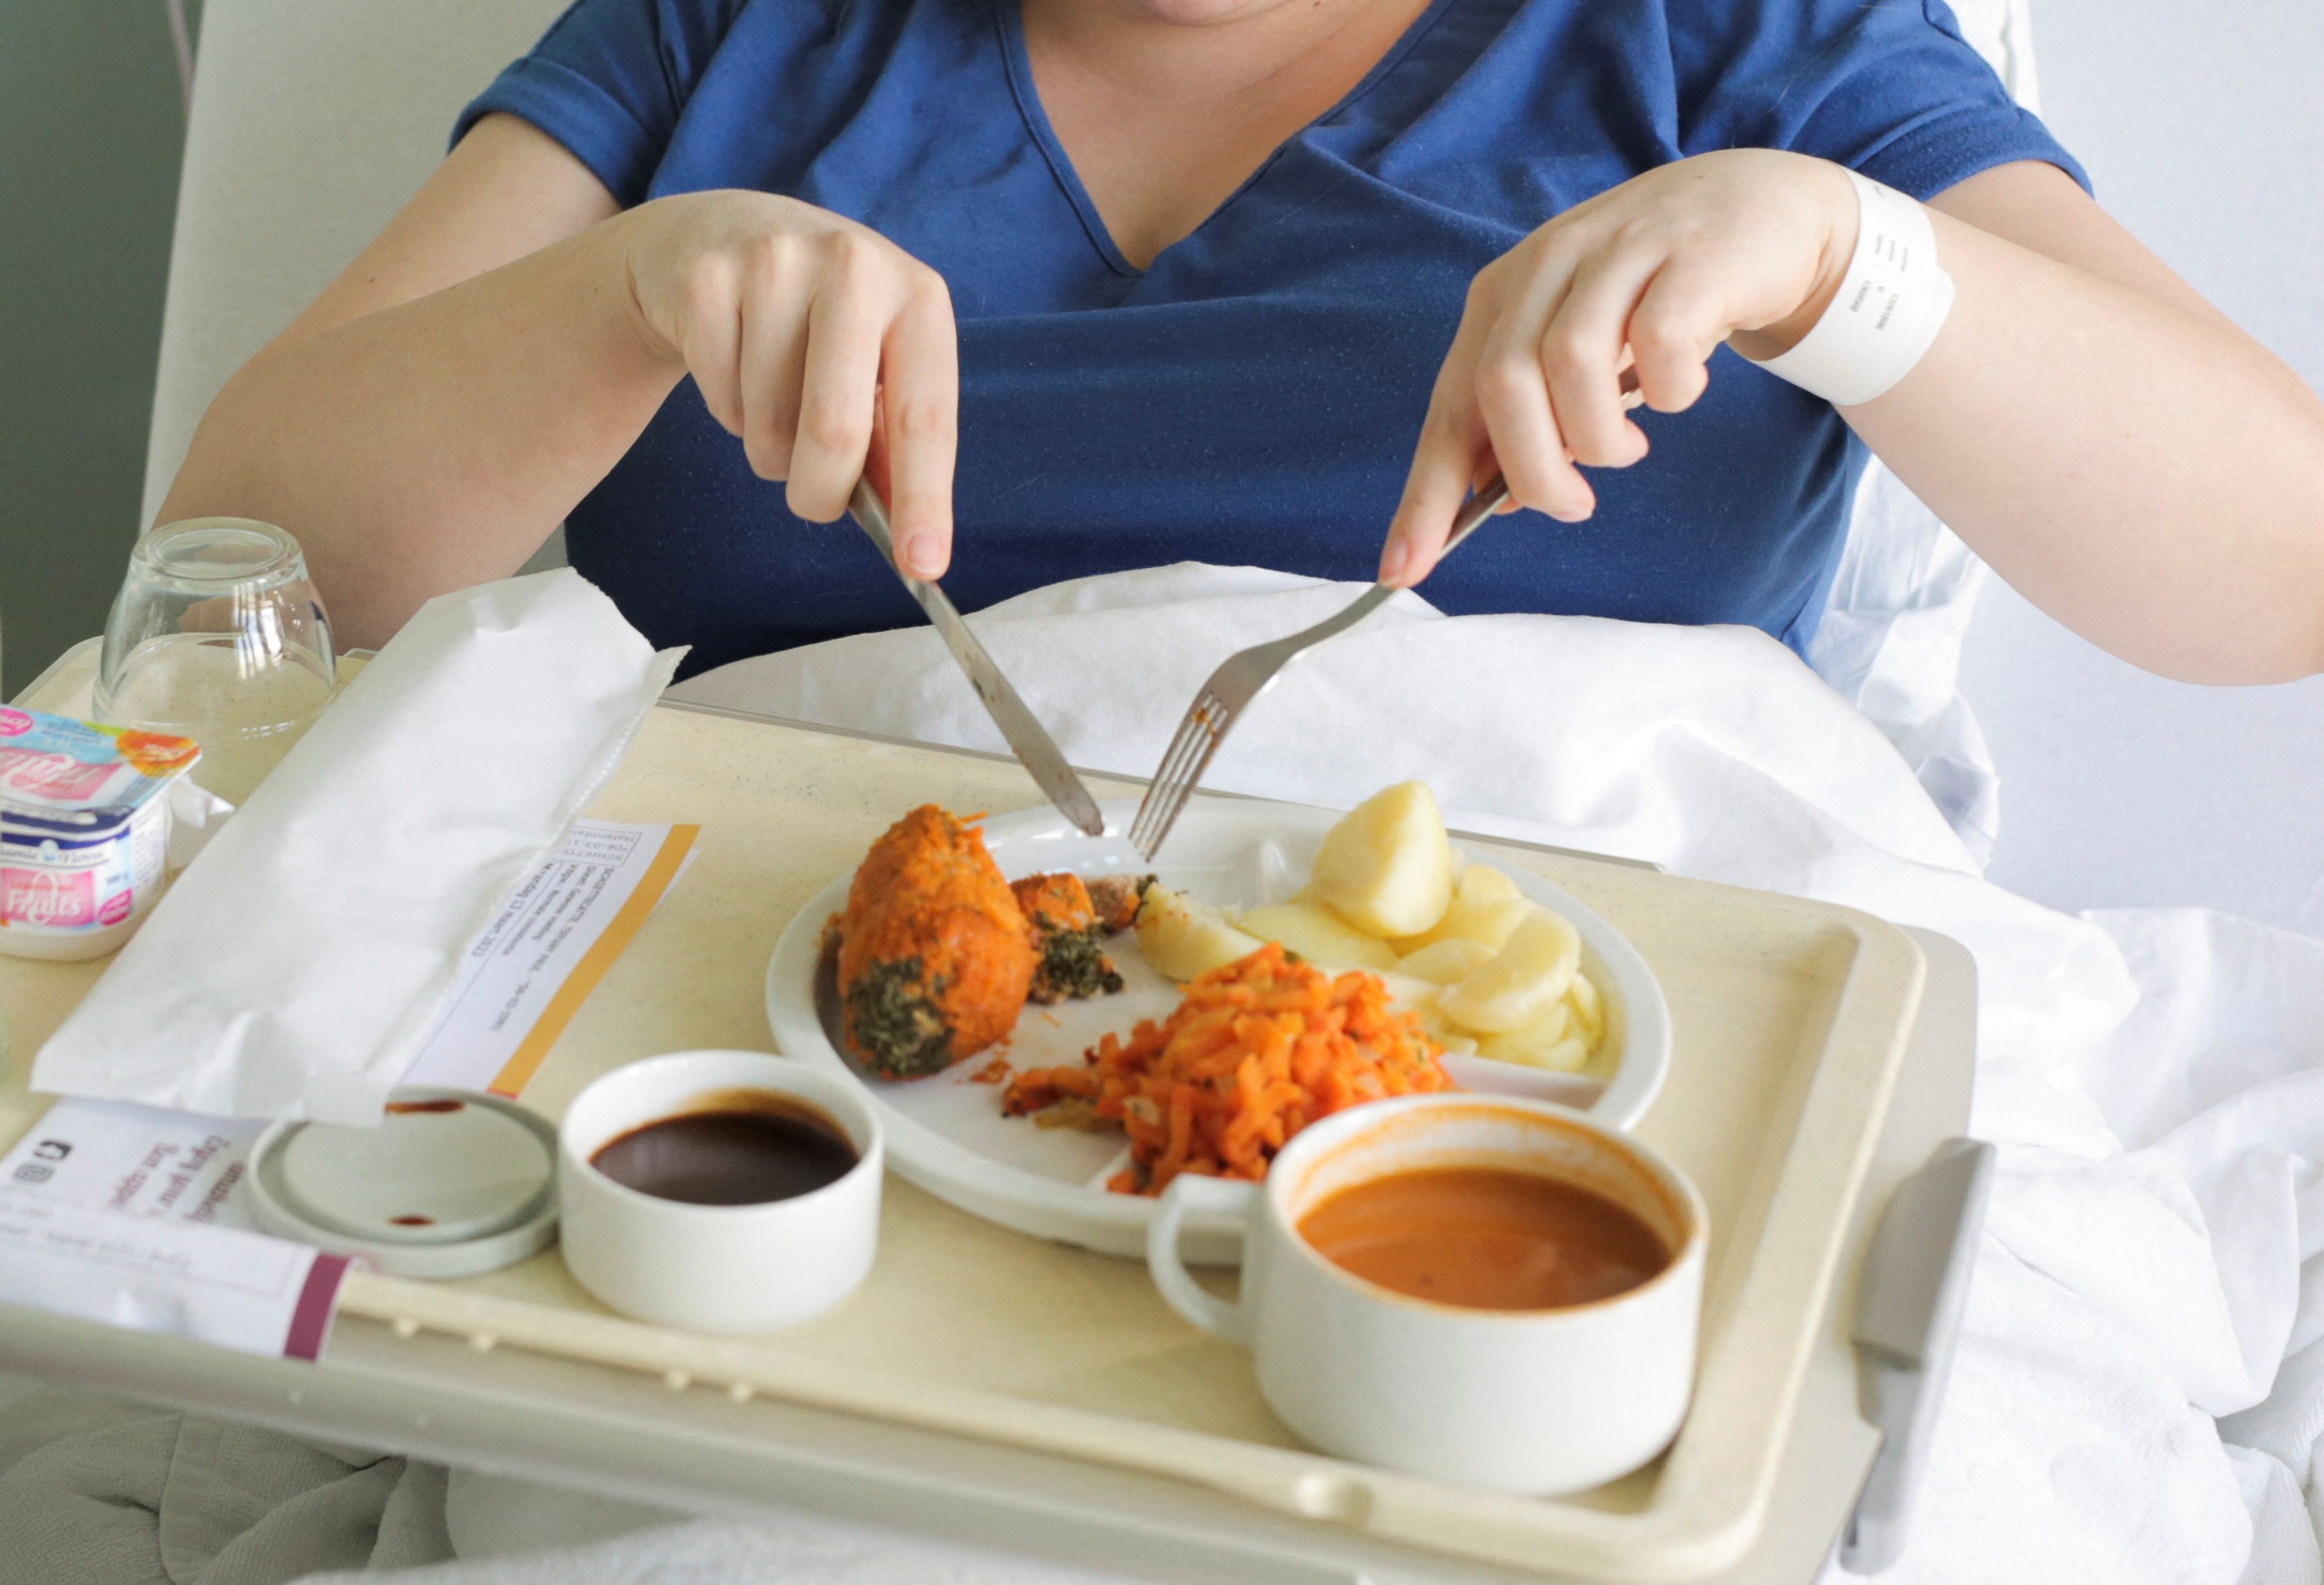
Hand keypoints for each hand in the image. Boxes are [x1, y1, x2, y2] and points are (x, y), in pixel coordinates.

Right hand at [620, 190, 957, 576]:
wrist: (722, 234)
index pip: (925, 417)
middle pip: (834, 431)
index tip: (923, 565)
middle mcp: (854, 265)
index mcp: (918, 296)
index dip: (924, 499)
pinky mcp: (705, 279)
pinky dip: (728, 411)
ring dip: (770, 447)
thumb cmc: (819, 323)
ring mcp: (774, 263)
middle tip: (812, 501)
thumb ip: (893, 441)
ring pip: (768, 424)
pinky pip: (718, 399)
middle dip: (819, 492)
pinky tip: (735, 364)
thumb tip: (909, 539)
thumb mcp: (875, 362)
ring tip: (773, 397)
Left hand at [1379, 150, 1858, 584]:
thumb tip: (1497, 498)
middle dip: (1535, 471)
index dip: (1425, 495)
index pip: (1449, 408)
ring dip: (1600, 438)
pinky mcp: (1692, 260)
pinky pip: (1660, 345)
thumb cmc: (1653, 295)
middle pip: (1503, 386)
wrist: (1756, 204)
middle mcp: (1549, 265)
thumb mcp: (1578, 346)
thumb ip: (1532, 413)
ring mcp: (1620, 254)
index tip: (1401, 571)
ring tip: (1628, 450)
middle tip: (1574, 502)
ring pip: (1571, 364)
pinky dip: (1670, 392)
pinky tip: (1680, 390)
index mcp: (1502, 296)